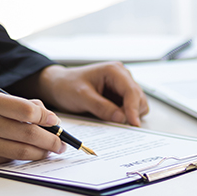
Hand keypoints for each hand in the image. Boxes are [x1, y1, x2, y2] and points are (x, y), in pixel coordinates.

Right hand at [0, 93, 67, 165]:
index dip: (46, 118)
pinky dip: (21, 158)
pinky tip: (28, 154)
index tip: (55, 122)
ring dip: (41, 153)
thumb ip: (19, 105)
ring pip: (21, 151)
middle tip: (62, 143)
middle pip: (28, 134)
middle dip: (51, 140)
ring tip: (51, 151)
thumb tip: (48, 117)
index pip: (27, 111)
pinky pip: (7, 160)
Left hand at [28, 63, 149, 125]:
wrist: (57, 86)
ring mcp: (122, 87)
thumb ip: (102, 107)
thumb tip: (121, 118)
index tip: (133, 124)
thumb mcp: (81, 97)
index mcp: (114, 71)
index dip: (134, 109)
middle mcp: (122, 77)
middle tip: (118, 125)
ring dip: (129, 115)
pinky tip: (112, 118)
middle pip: (139, 98)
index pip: (132, 91)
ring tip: (110, 119)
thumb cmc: (66, 85)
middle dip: (132, 113)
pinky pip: (130, 109)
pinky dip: (125, 116)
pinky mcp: (119, 96)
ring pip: (138, 105)